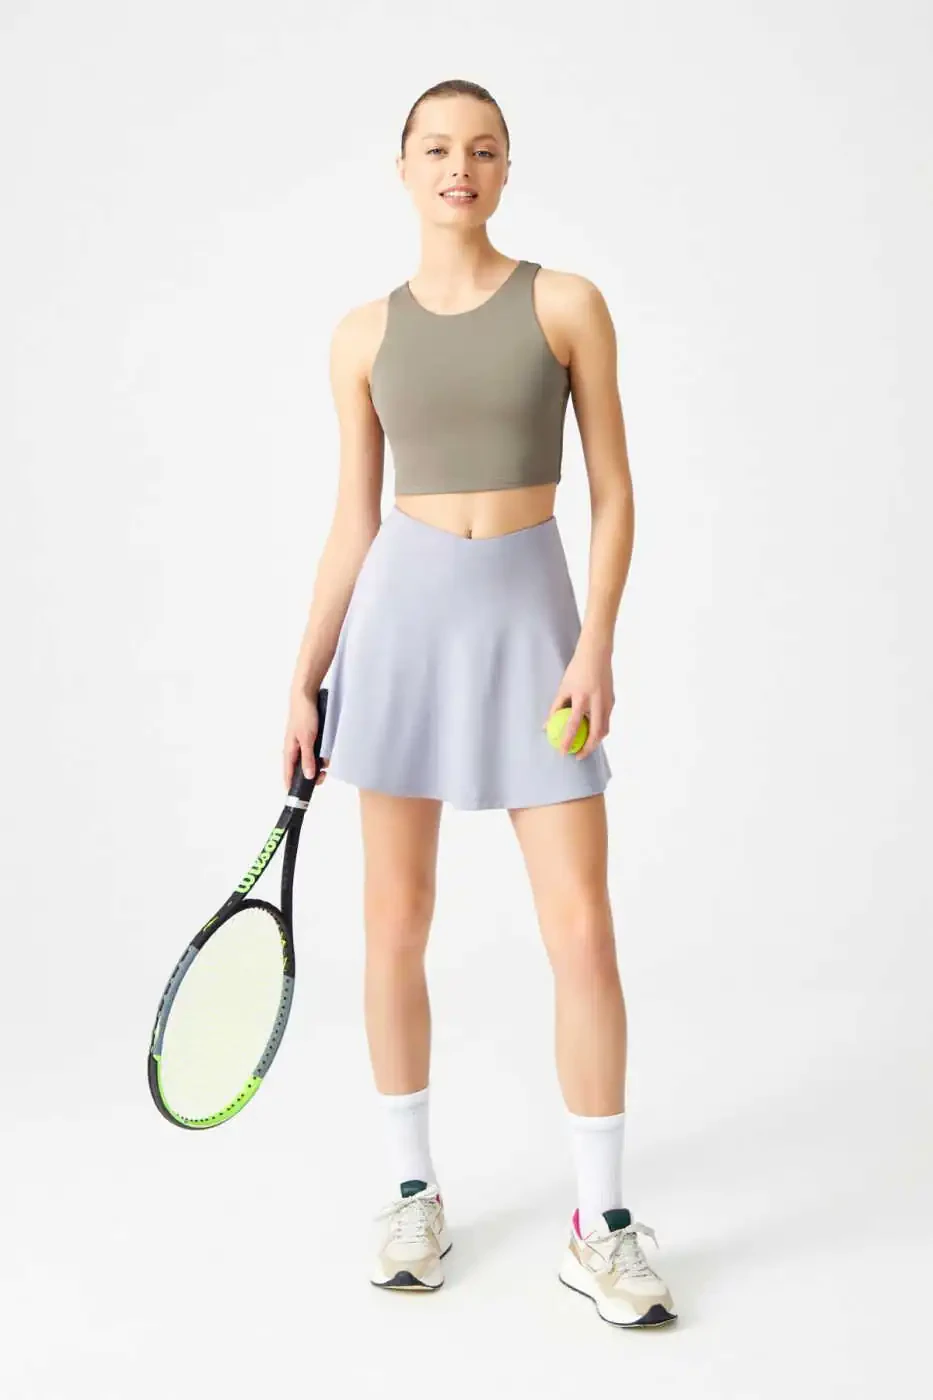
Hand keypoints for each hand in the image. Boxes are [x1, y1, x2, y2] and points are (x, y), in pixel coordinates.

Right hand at [283, 689, 329, 787]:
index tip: (300, 796)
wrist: (307, 696)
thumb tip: (308, 776)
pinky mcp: (311, 738)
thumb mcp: (307, 739)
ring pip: (311, 761)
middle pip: (301, 769)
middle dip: (313, 775)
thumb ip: (308, 758)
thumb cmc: (303, 716)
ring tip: (327, 762)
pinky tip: (328, 751)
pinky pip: (316, 751)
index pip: (288, 774)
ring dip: (319, 763)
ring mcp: (303, 744)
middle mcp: (295, 750)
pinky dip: (322, 753)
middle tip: (323, 776)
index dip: (293, 786)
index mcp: (289, 751)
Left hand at [542, 640, 613, 759]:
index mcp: (582, 698)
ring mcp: (607, 702)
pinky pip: (606, 720)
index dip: (568, 741)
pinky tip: (591, 731)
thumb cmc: (577, 669)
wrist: (597, 654)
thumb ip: (555, 708)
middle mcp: (597, 702)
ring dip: (595, 741)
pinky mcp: (612, 701)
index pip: (574, 725)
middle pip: (596, 733)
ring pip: (604, 729)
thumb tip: (546, 726)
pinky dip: (599, 729)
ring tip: (585, 746)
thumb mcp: (563, 688)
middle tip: (578, 756)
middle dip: (588, 748)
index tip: (562, 752)